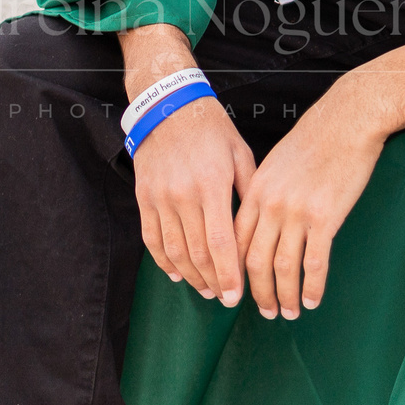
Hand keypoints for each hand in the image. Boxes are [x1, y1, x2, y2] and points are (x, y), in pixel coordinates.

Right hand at [122, 24, 254, 304]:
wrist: (168, 105)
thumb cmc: (211, 129)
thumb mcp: (240, 154)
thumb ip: (249, 192)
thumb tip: (260, 228)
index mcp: (212, 185)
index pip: (221, 243)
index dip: (229, 274)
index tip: (237, 297)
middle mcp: (184, 195)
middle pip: (197, 254)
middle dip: (212, 282)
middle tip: (224, 298)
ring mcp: (160, 198)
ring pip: (174, 251)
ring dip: (190, 276)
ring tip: (205, 289)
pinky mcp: (144, 197)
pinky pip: (151, 238)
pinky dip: (163, 261)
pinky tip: (176, 273)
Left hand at [234, 101, 383, 318]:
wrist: (346, 121)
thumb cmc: (314, 139)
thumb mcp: (276, 164)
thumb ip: (264, 193)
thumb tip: (259, 225)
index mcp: (255, 191)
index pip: (235, 241)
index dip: (234, 271)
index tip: (238, 290)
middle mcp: (270, 204)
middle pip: (254, 261)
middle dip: (257, 292)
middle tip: (265, 312)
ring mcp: (297, 212)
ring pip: (283, 267)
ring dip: (285, 295)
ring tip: (290, 313)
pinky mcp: (325, 217)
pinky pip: (315, 262)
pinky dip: (312, 286)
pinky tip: (313, 300)